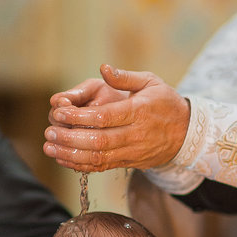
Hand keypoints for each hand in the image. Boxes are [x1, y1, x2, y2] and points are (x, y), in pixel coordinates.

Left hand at [43, 64, 189, 171]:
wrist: (187, 134)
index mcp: (139, 111)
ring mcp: (132, 151)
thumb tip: (104, 69)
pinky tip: (63, 158)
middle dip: (69, 137)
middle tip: (49, 132)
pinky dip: (80, 165)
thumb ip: (125, 77)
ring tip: (49, 146)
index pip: (104, 117)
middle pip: (98, 141)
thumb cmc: (166, 103)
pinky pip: (101, 167)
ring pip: (98, 158)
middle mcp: (135, 134)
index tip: (58, 112)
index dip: (78, 116)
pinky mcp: (128, 162)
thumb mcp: (151, 82)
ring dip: (70, 154)